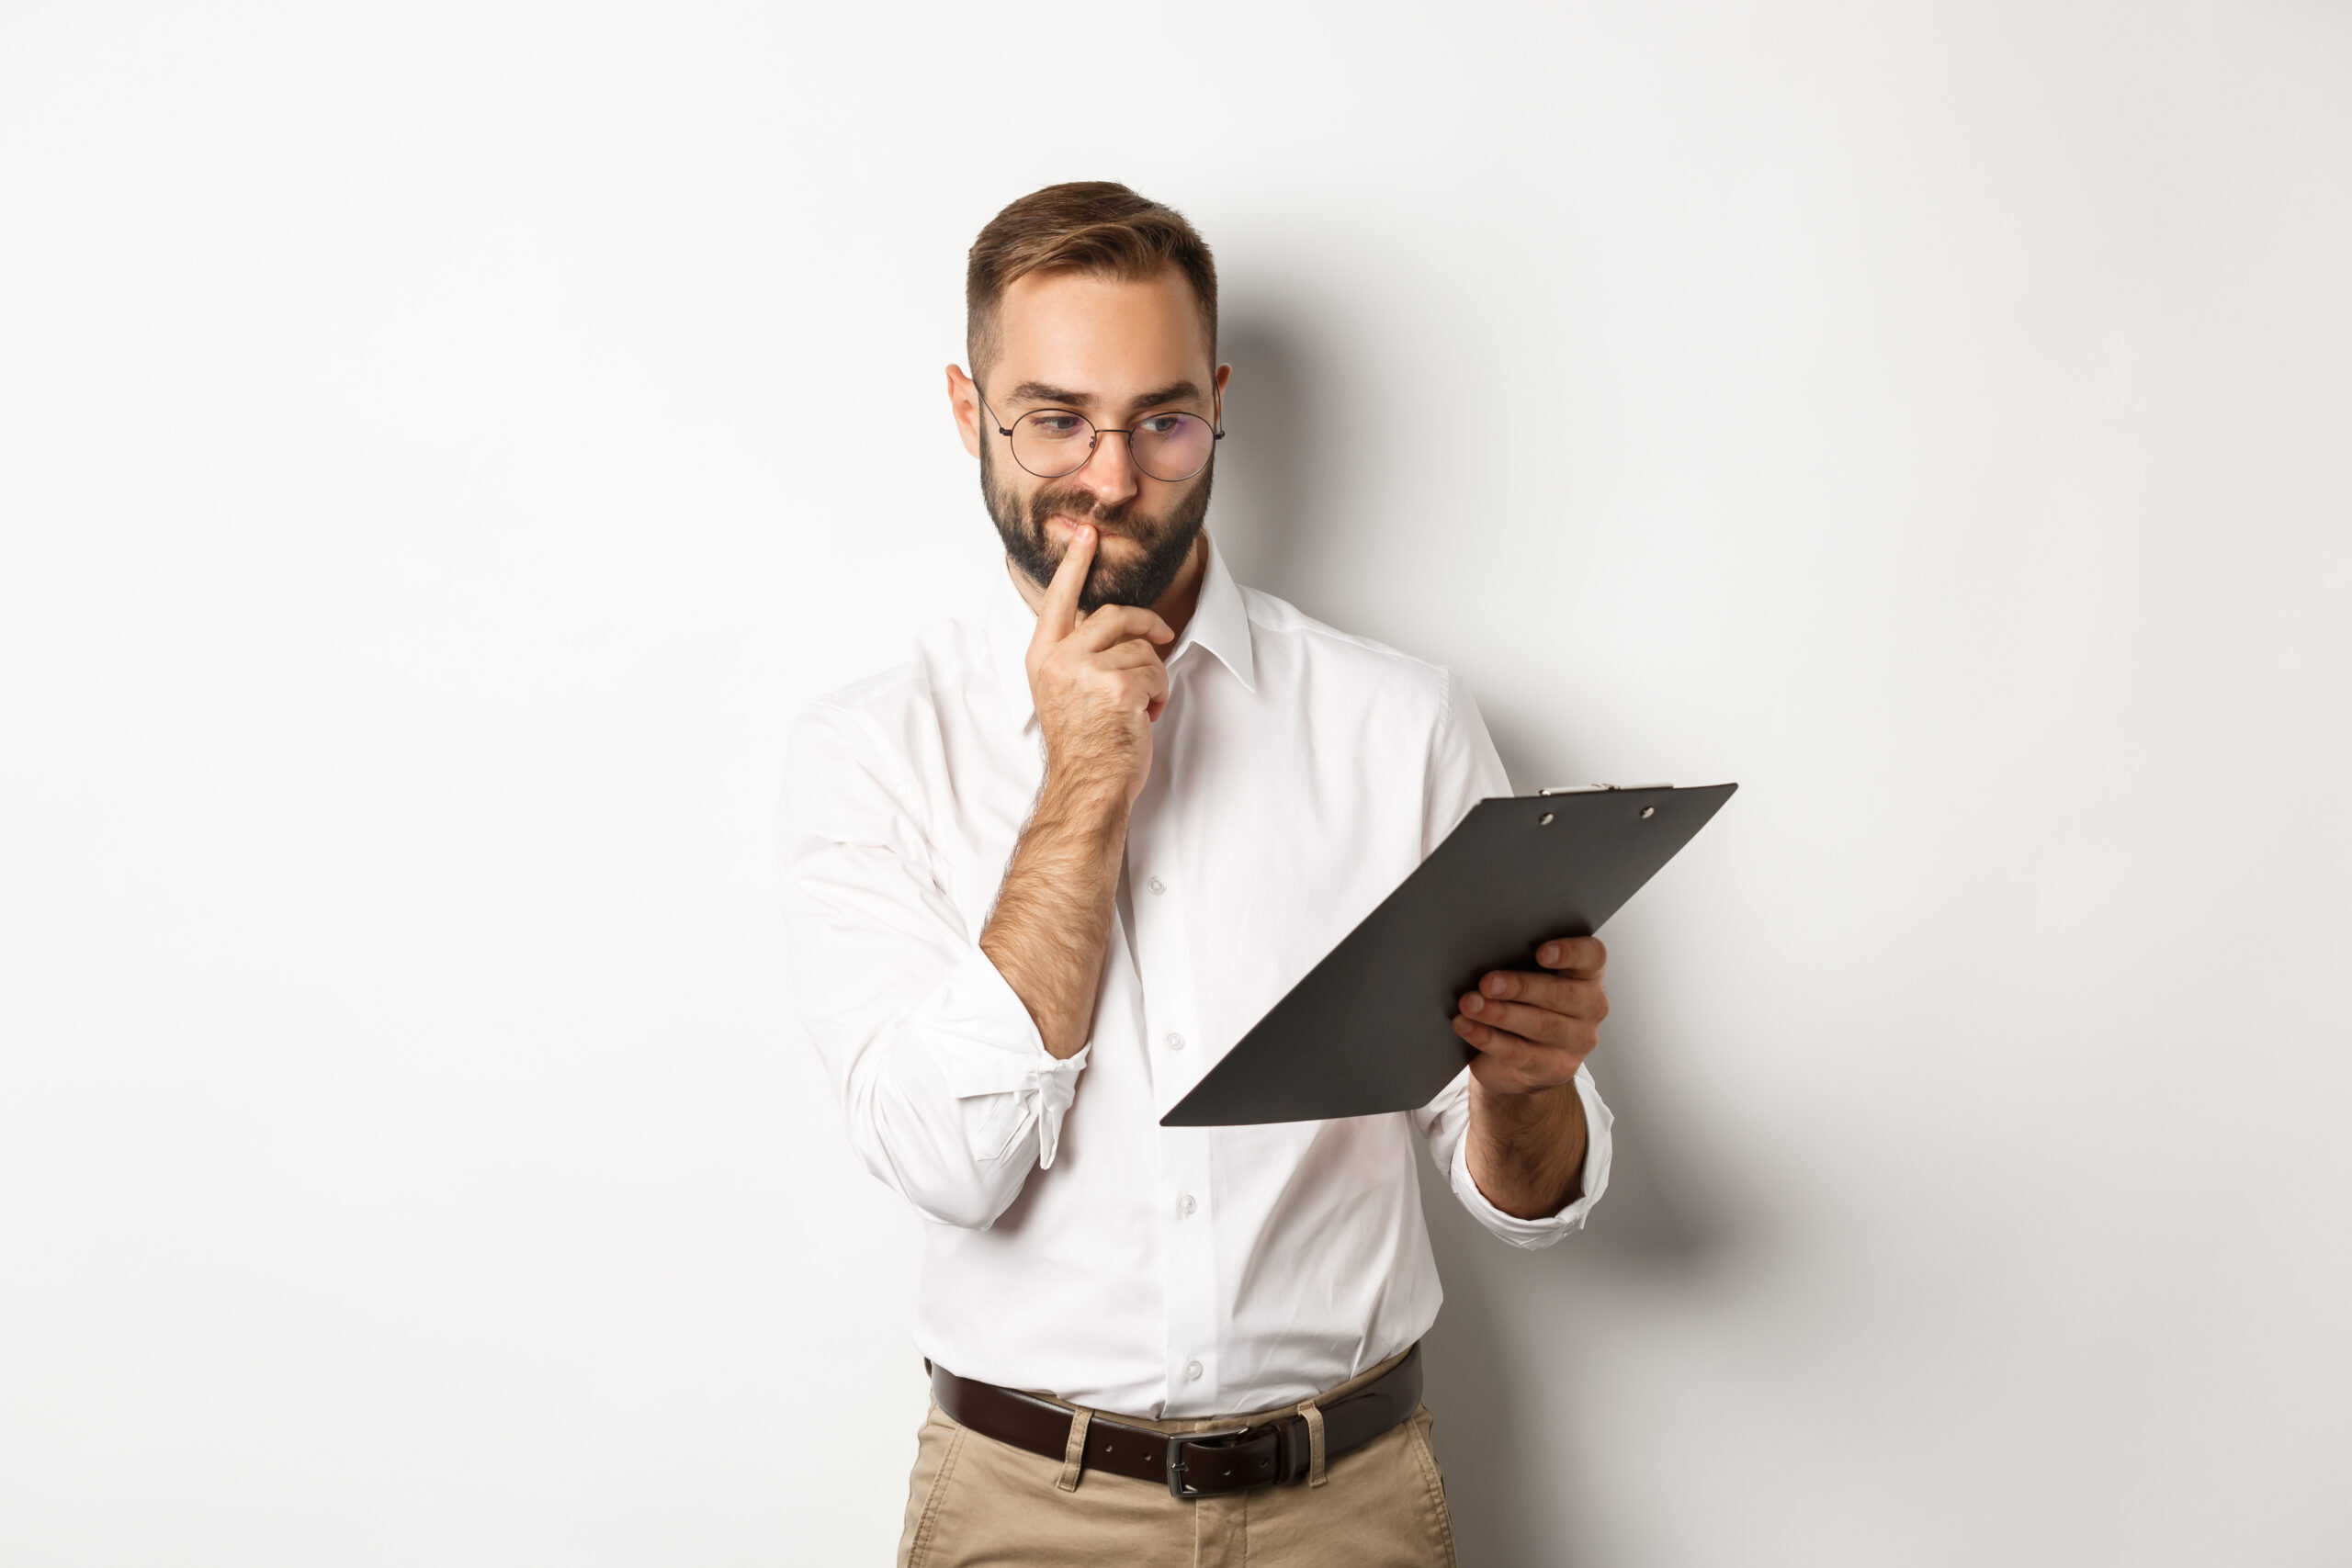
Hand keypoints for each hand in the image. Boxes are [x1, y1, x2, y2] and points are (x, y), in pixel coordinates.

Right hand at [1024, 524, 1173, 806]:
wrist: (1087, 785)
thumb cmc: (1083, 744)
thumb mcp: (1063, 690)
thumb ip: (1077, 654)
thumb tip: (1114, 628)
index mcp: (1043, 656)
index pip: (1059, 599)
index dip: (1075, 563)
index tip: (1086, 533)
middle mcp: (1060, 659)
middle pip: (1114, 614)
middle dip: (1147, 624)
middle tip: (1163, 634)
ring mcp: (1086, 672)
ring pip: (1141, 647)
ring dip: (1153, 674)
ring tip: (1142, 703)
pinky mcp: (1117, 688)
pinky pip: (1155, 671)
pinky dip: (1159, 693)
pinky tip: (1147, 715)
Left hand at [1452, 936, 1607, 1094]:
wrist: (1521, 1063)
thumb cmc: (1523, 1004)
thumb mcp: (1527, 979)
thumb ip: (1518, 963)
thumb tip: (1482, 952)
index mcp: (1587, 974)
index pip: (1592, 956)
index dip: (1570, 952)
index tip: (1541, 952)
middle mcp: (1590, 1007)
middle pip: (1560, 993)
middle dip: (1520, 987)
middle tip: (1487, 983)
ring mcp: (1577, 1041)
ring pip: (1541, 1025)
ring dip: (1500, 1014)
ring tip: (1470, 1004)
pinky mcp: (1555, 1068)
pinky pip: (1520, 1052)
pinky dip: (1488, 1038)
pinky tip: (1467, 1027)